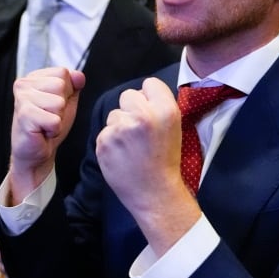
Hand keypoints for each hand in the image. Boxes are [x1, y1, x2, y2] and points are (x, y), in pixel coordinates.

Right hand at [8, 67, 84, 203]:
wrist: (35, 153)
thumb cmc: (48, 126)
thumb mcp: (66, 102)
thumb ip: (74, 85)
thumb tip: (79, 75)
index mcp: (34, 77)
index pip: (63, 73)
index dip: (66, 92)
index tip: (54, 105)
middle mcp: (24, 84)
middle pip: (61, 85)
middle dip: (62, 106)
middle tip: (49, 116)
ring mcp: (22, 99)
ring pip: (58, 103)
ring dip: (57, 119)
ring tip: (45, 124)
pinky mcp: (24, 115)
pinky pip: (54, 120)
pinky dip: (53, 130)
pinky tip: (41, 132)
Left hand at [97, 77, 199, 255]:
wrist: (155, 193)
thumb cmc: (165, 160)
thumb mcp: (174, 127)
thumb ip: (159, 106)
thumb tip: (142, 92)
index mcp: (166, 110)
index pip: (149, 83)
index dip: (149, 96)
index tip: (150, 110)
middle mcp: (143, 116)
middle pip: (127, 95)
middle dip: (131, 109)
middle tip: (139, 130)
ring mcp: (121, 129)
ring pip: (113, 114)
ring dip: (119, 126)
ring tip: (131, 146)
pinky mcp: (104, 141)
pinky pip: (104, 131)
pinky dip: (110, 142)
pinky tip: (121, 155)